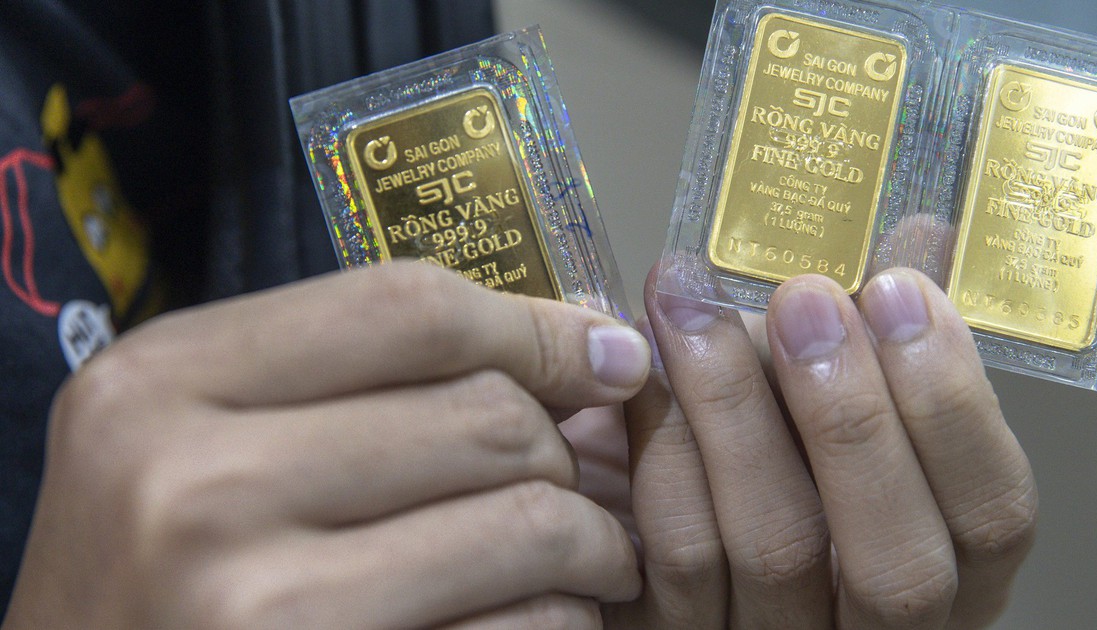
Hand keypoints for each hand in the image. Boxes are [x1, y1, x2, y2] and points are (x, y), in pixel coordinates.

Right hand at [4, 262, 650, 628]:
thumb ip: (349, 379)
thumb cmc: (161, 571)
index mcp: (163, 385)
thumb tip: (581, 347)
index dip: (534, 328)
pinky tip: (542, 618)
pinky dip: (561, 620)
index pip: (407, 309)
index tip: (603, 357)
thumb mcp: (198, 440)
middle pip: (485, 416)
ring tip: (590, 555)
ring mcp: (259, 605)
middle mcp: (196, 487)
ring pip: (528, 524)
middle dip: (565, 450)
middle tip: (580, 481)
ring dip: (590, 541)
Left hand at [606, 265, 1036, 628]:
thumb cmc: (786, 468)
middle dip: (852, 415)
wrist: (674, 542)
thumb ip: (891, 343)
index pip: (994, 516)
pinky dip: (663, 445)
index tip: (901, 292)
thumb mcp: (858, 416)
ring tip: (695, 302)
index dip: (955, 406)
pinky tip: (645, 364)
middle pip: (895, 560)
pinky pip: (675, 552)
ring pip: (773, 546)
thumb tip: (920, 233)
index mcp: (952, 576)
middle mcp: (873, 629)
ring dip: (735, 408)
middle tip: (804, 295)